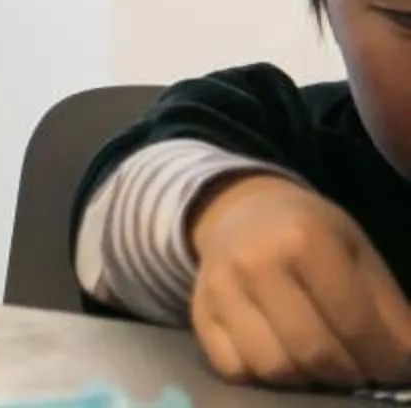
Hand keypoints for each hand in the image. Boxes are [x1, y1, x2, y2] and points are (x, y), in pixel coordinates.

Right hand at [189, 172, 410, 387]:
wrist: (239, 210)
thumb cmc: (310, 233)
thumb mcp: (357, 252)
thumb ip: (388, 309)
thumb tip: (407, 362)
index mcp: (304, 237)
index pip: (355, 322)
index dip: (385, 359)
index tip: (398, 369)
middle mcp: (255, 261)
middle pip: (314, 351)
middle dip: (351, 374)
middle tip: (364, 370)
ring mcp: (219, 287)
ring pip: (273, 368)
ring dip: (309, 379)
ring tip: (324, 364)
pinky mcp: (199, 312)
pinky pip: (234, 369)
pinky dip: (265, 375)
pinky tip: (283, 354)